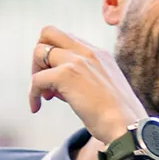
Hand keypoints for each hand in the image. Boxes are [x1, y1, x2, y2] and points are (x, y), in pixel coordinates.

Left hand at [28, 27, 148, 146]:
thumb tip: (57, 88)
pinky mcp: (66, 75)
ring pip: (38, 51)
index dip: (56, 57)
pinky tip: (36, 107)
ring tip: (45, 96)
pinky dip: (32, 94)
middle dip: (39, 55)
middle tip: (44, 80)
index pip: (67, 39)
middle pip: (48, 33)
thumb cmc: (118, 117)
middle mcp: (88, 51)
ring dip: (35, 74)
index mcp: (99, 53)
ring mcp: (77, 61)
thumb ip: (84, 80)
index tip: (58, 80)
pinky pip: (36, 79)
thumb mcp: (104, 89)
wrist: (126, 126)